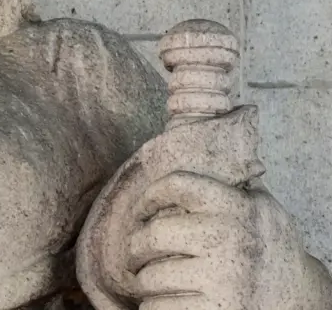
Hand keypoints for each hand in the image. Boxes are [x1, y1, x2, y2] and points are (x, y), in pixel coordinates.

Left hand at [126, 171, 331, 309]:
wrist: (303, 298)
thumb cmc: (274, 248)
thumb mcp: (262, 206)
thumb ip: (232, 183)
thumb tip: (197, 144)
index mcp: (234, 207)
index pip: (176, 185)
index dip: (150, 194)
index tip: (141, 207)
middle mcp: (227, 239)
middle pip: (156, 233)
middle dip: (137, 244)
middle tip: (135, 250)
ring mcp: (222, 278)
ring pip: (153, 274)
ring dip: (143, 279)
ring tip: (146, 278)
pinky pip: (161, 308)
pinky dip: (152, 307)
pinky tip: (157, 302)